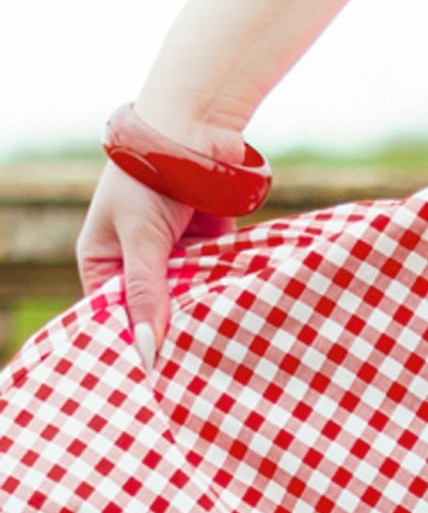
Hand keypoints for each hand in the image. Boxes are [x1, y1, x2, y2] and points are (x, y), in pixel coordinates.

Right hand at [76, 104, 249, 377]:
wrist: (193, 129)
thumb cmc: (149, 178)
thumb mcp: (142, 240)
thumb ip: (146, 294)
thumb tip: (150, 352)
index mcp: (101, 263)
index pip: (116, 318)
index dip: (137, 345)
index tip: (159, 382)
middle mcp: (134, 264)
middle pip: (155, 312)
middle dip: (174, 335)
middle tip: (193, 382)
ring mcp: (172, 258)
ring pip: (188, 300)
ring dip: (202, 316)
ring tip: (220, 359)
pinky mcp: (206, 249)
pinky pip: (214, 281)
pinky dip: (224, 294)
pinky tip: (240, 324)